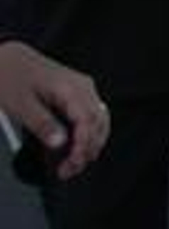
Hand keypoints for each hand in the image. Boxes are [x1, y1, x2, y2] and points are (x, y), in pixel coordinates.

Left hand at [0, 41, 110, 180]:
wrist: (6, 58)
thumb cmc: (10, 76)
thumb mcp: (19, 104)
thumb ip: (41, 124)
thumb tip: (60, 143)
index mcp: (70, 88)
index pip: (88, 122)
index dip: (82, 146)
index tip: (70, 164)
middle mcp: (83, 87)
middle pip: (99, 123)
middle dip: (87, 150)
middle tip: (68, 170)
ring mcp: (83, 89)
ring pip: (100, 121)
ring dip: (91, 144)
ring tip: (73, 163)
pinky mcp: (78, 93)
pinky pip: (92, 116)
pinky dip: (89, 134)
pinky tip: (77, 147)